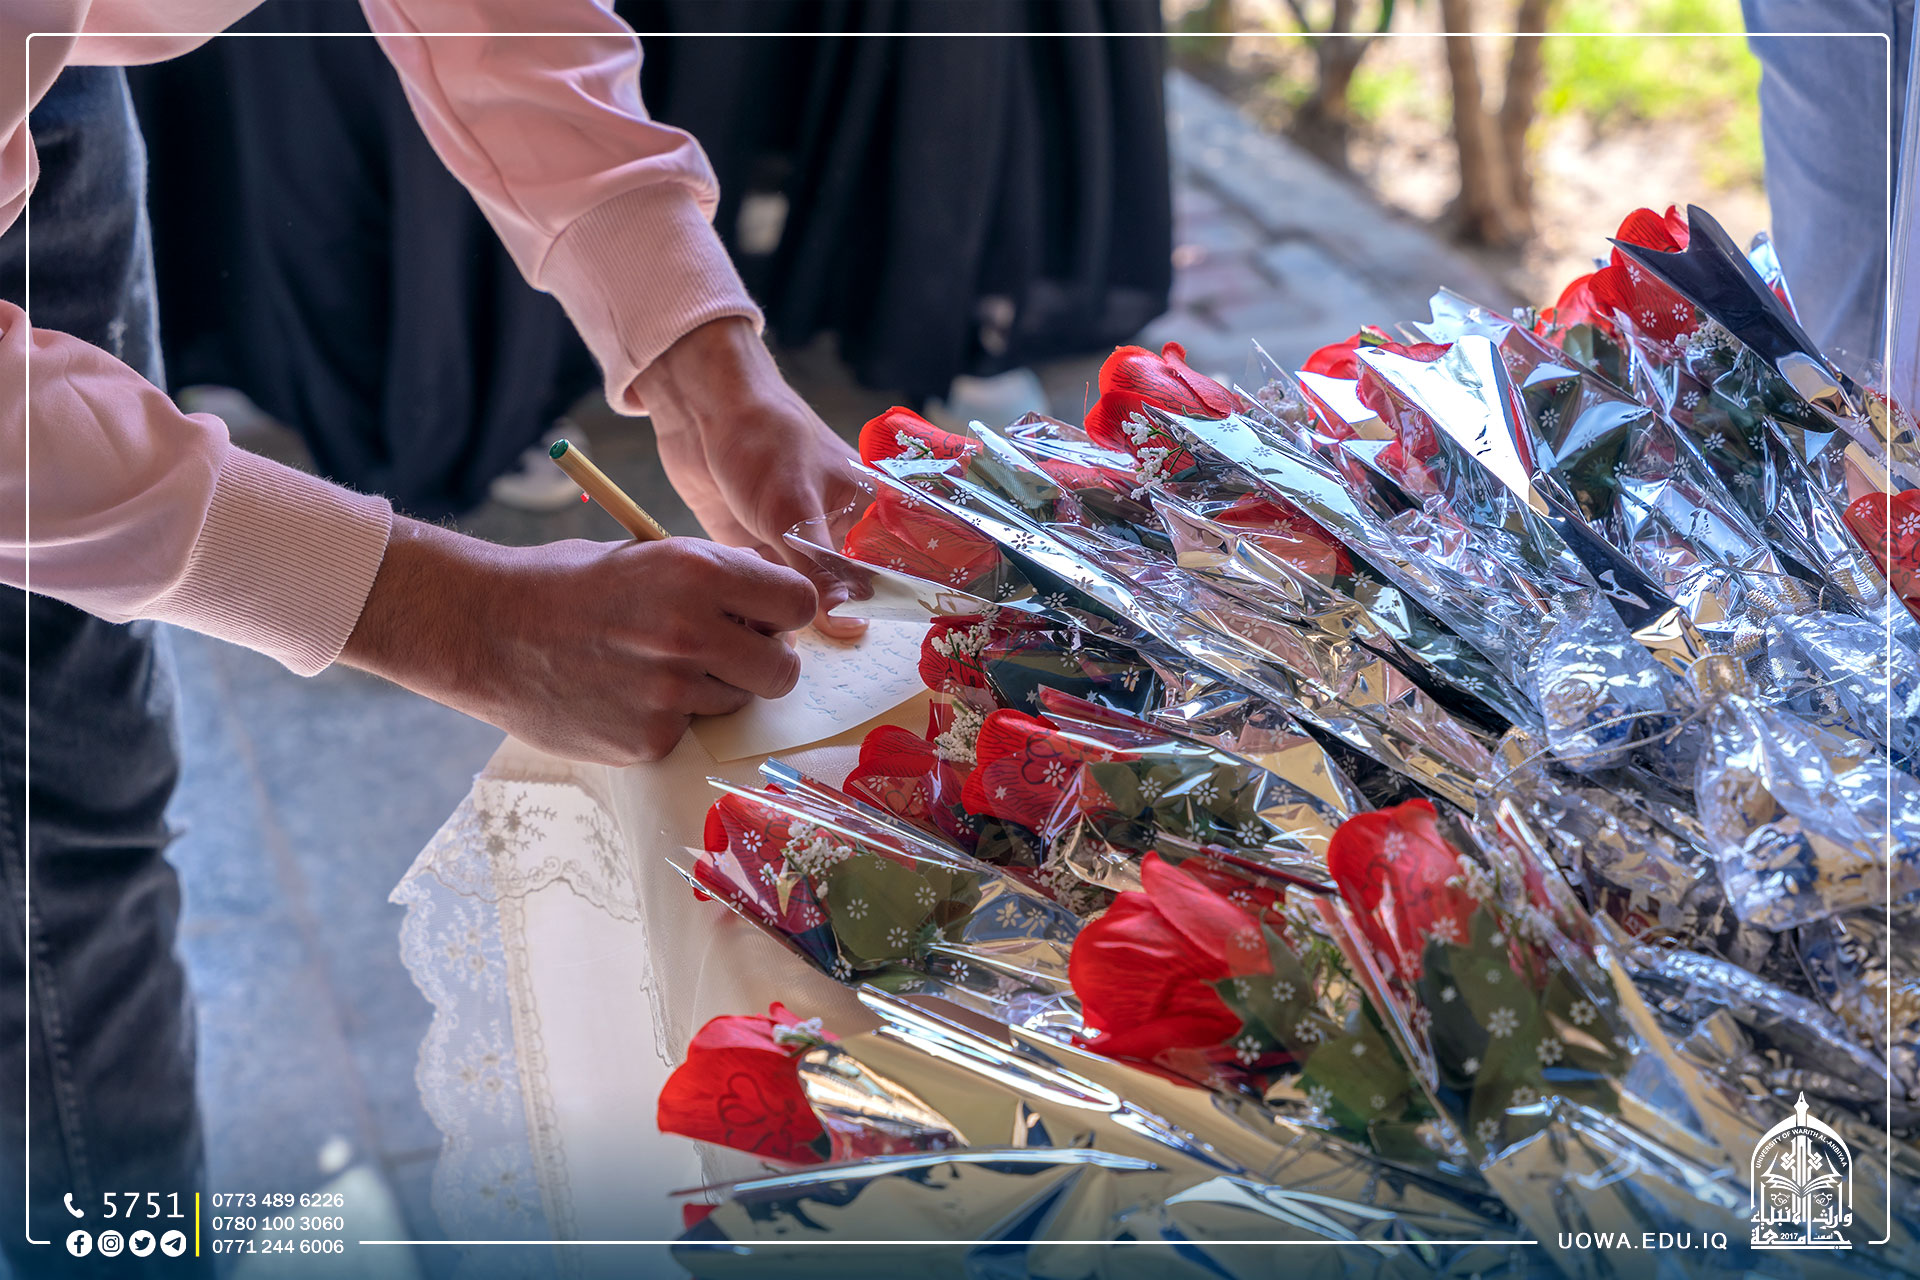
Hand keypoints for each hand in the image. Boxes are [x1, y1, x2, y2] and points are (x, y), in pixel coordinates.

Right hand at [341, 519, 816, 763]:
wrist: (484, 629)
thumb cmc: (568, 585)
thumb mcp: (647, 556)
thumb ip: (714, 579)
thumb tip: (775, 606)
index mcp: (698, 572)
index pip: (799, 604)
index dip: (784, 613)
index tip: (766, 618)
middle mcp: (692, 632)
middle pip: (784, 670)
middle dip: (764, 663)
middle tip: (728, 654)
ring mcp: (670, 692)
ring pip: (737, 703)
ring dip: (712, 690)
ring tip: (655, 668)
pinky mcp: (649, 739)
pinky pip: (689, 732)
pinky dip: (669, 719)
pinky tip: (626, 694)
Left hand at [634, 317, 866, 638]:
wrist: (700, 408)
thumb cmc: (762, 438)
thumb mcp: (794, 507)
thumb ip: (820, 566)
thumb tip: (848, 622)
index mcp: (868, 513)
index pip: (892, 571)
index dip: (882, 606)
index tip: (861, 635)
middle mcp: (838, 533)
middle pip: (848, 593)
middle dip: (830, 618)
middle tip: (805, 633)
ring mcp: (797, 544)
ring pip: (804, 597)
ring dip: (788, 614)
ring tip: (771, 627)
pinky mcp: (758, 550)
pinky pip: (766, 590)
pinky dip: (758, 603)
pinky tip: (745, 613)